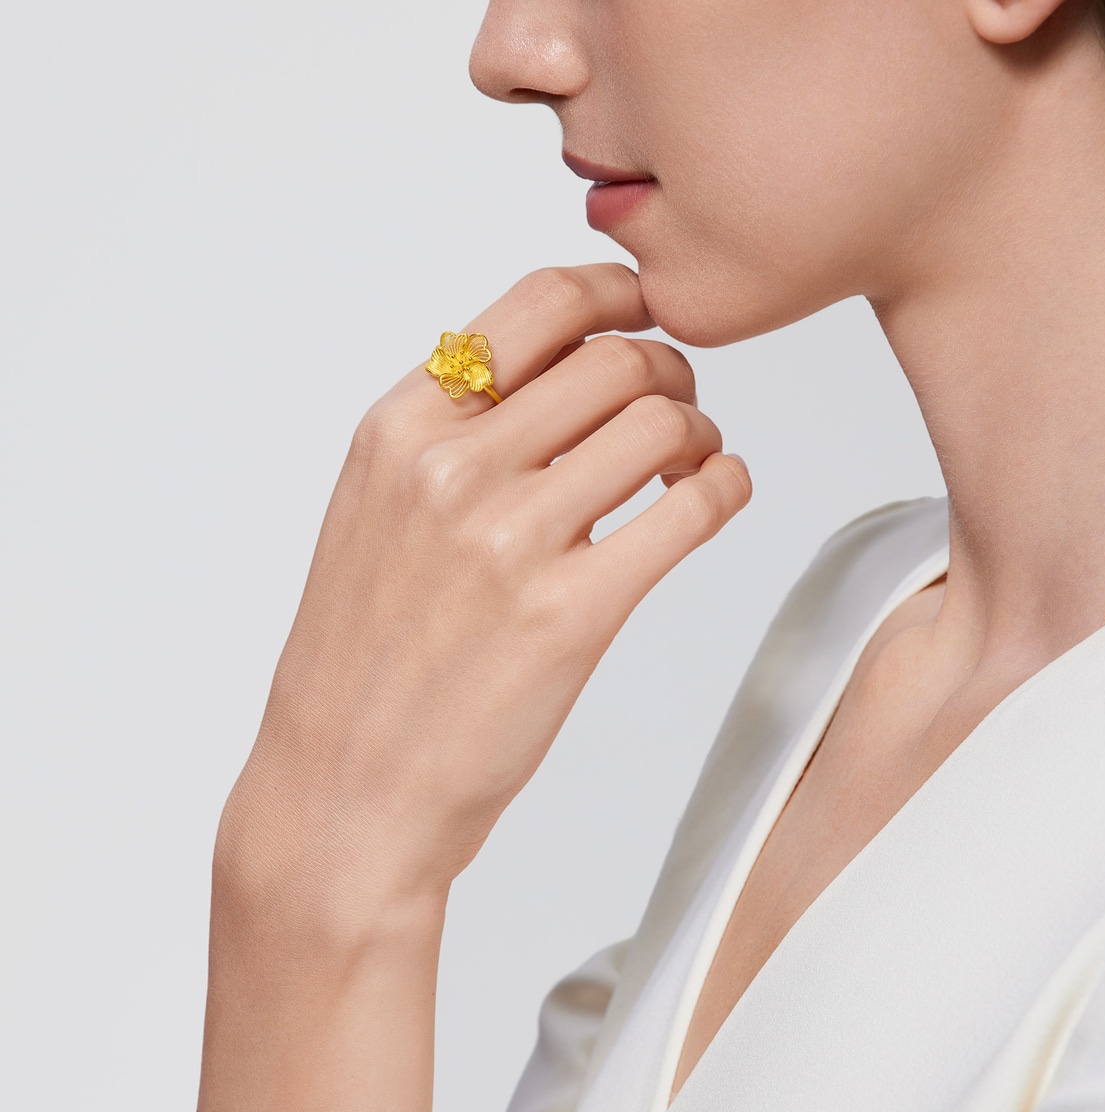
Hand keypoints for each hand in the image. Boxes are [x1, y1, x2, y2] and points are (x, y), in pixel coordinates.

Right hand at [219, 263, 751, 919]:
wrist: (344, 791)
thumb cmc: (363, 662)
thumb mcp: (377, 514)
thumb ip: (454, 438)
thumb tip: (562, 381)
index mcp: (400, 429)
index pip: (538, 304)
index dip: (617, 293)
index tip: (646, 313)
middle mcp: (451, 468)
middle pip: (616, 357)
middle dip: (670, 371)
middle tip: (679, 409)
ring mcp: (509, 540)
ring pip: (661, 421)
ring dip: (700, 432)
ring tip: (691, 466)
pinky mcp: (571, 614)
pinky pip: (691, 508)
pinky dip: (727, 485)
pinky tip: (717, 496)